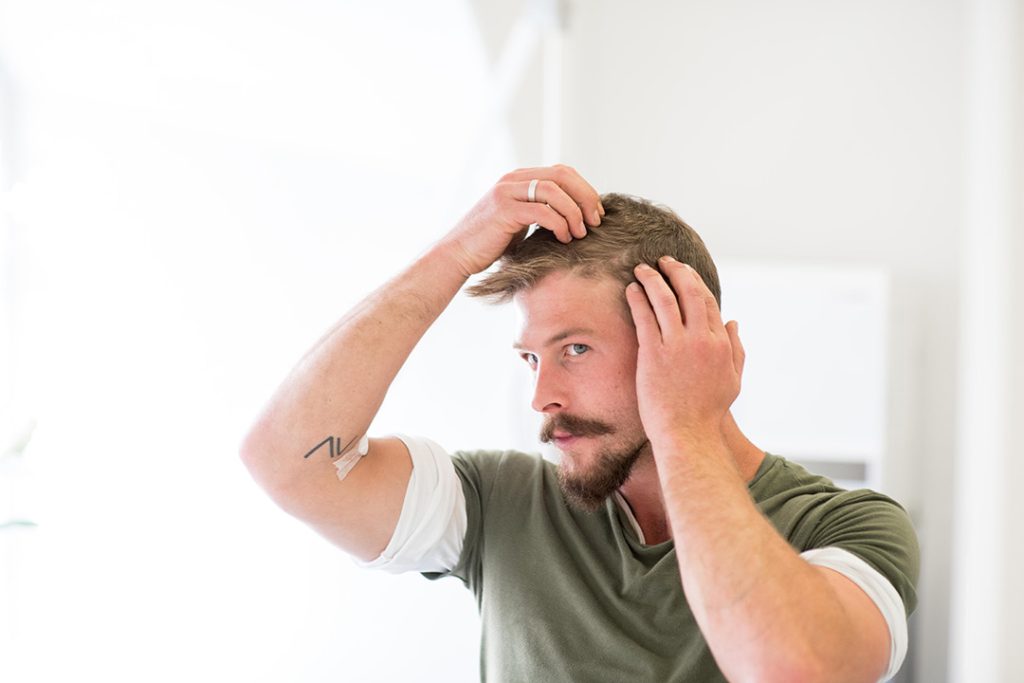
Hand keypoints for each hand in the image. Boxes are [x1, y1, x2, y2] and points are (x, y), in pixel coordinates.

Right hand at [439, 164, 604, 276]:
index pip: (561, 172)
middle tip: (595, 220)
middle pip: (562, 175)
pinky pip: (542, 211)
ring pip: (554, 191)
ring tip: (580, 232)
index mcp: (519, 178)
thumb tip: (575, 217)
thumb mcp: (520, 222)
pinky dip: (559, 224)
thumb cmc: (491, 244)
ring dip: (574, 212)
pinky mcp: (504, 210)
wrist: (458, 255)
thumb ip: (541, 212)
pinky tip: (564, 238)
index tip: (595, 213)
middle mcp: (513, 180)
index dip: (584, 189)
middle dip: (585, 197)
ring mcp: (507, 192)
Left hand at [625, 256, 744, 445]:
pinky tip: (631, 289)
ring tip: (642, 269)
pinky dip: (638, 298)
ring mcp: (677, 345)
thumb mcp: (733, 379)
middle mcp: (701, 340)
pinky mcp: (654, 354)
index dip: (694, 281)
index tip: (683, 272)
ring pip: (665, 300)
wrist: (688, 434)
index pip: (707, 301)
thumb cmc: (709, 411)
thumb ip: (736, 349)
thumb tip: (734, 321)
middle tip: (663, 261)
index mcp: (720, 343)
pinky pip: (645, 317)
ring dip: (653, 279)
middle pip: (689, 292)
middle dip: (675, 271)